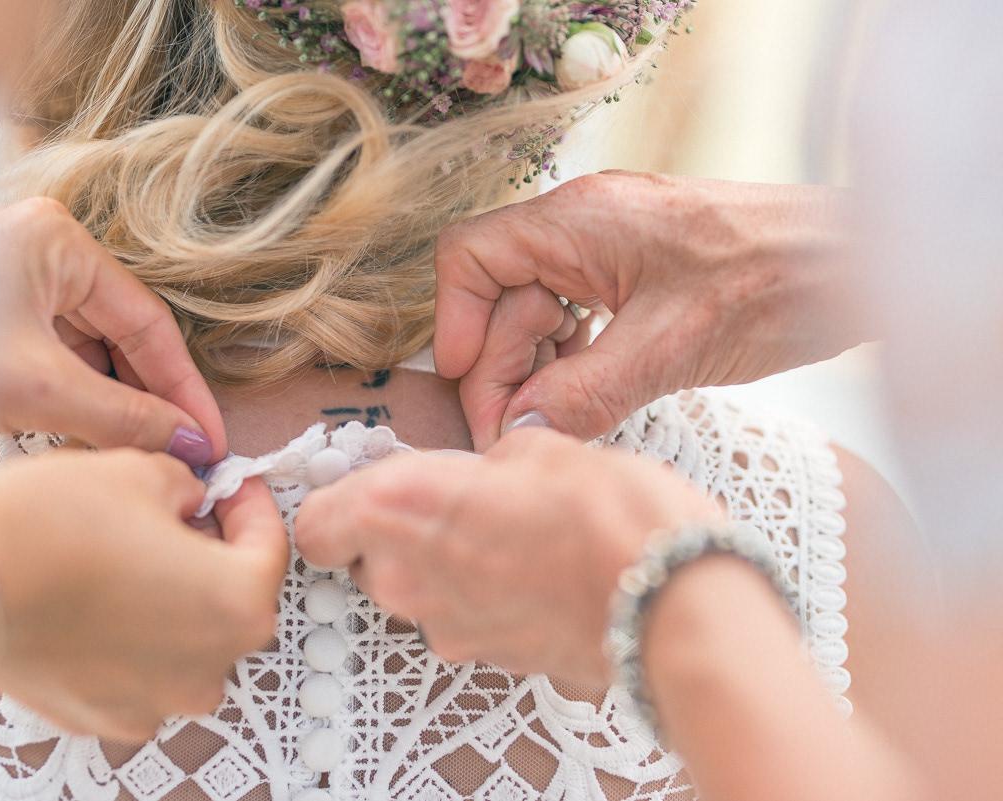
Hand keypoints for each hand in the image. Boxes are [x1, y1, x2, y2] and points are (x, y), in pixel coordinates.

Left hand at [0, 197, 225, 465]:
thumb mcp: (32, 389)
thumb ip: (120, 416)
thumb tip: (184, 442)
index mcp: (60, 244)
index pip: (148, 324)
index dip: (182, 387)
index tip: (208, 436)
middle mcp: (45, 254)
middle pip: (122, 337)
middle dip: (150, 398)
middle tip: (183, 454)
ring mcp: (19, 283)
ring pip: (91, 352)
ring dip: (114, 403)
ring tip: (141, 453)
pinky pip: (58, 359)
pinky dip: (76, 400)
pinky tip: (94, 438)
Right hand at [0, 449, 287, 739]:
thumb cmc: (48, 528)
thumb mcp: (137, 471)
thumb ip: (186, 484)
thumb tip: (190, 496)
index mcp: (237, 604)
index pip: (270, 546)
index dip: (250, 504)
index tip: (230, 485)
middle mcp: (209, 666)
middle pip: (232, 597)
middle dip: (212, 549)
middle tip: (180, 510)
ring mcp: (157, 701)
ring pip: (187, 636)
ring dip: (172, 594)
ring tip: (129, 551)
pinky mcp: (105, 715)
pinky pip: (141, 667)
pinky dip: (131, 632)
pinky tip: (96, 594)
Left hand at [294, 427, 721, 684]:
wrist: (669, 600)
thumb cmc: (608, 515)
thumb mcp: (541, 449)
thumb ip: (489, 461)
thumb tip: (489, 471)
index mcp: (402, 507)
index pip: (317, 525)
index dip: (336, 508)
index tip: (363, 490)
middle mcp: (407, 577)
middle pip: (367, 559)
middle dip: (400, 533)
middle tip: (455, 503)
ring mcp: (446, 626)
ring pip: (417, 591)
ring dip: (445, 565)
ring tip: (508, 536)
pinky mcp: (487, 657)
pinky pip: (464, 618)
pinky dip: (484, 597)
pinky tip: (535, 572)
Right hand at [434, 171, 860, 449]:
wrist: (854, 263)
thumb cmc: (774, 283)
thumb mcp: (671, 348)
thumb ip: (583, 393)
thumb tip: (518, 433)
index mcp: (578, 221)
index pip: (471, 257)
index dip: (455, 322)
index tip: (469, 384)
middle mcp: (583, 226)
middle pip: (500, 295)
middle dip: (502, 364)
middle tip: (516, 431)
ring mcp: (609, 248)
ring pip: (536, 309)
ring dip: (536, 368)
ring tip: (556, 418)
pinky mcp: (634, 272)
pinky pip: (575, 315)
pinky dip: (571, 359)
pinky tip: (588, 393)